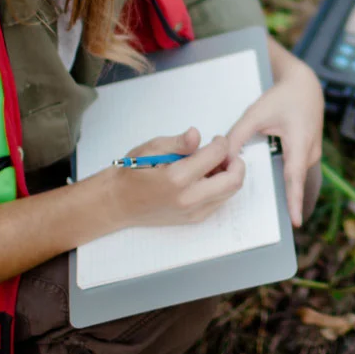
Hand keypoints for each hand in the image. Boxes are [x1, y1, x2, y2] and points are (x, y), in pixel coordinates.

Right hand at [97, 127, 243, 230]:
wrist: (118, 203)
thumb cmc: (132, 173)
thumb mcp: (152, 148)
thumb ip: (178, 142)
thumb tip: (196, 134)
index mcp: (177, 178)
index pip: (217, 155)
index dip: (221, 142)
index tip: (215, 139)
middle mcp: (189, 198)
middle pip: (233, 180)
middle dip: (236, 162)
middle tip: (224, 153)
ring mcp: (193, 212)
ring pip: (230, 192)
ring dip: (229, 175)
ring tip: (213, 165)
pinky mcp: (194, 218)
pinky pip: (220, 201)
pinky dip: (221, 187)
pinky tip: (206, 178)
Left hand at [226, 43, 322, 226]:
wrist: (305, 84)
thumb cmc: (281, 97)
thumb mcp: (256, 113)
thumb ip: (237, 136)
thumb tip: (222, 160)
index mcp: (299, 141)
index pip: (294, 176)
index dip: (294, 200)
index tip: (296, 222)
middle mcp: (309, 152)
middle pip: (294, 181)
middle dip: (287, 201)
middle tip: (283, 223)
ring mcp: (312, 154)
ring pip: (295, 177)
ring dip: (286, 189)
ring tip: (282, 208)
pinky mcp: (308, 153)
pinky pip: (296, 171)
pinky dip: (286, 178)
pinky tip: (277, 187)